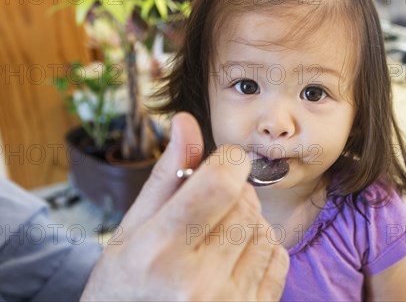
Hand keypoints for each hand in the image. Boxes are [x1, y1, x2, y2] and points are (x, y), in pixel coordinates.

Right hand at [81, 112, 288, 300]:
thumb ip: (167, 175)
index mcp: (158, 253)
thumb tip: (186, 121)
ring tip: (216, 237)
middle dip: (233, 191)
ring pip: (265, 228)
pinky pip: (279, 258)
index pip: (220, 185)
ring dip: (248, 220)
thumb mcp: (132, 229)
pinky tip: (233, 259)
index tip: (221, 162)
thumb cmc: (126, 284)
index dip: (228, 161)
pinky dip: (262, 248)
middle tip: (207, 209)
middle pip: (246, 202)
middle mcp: (196, 283)